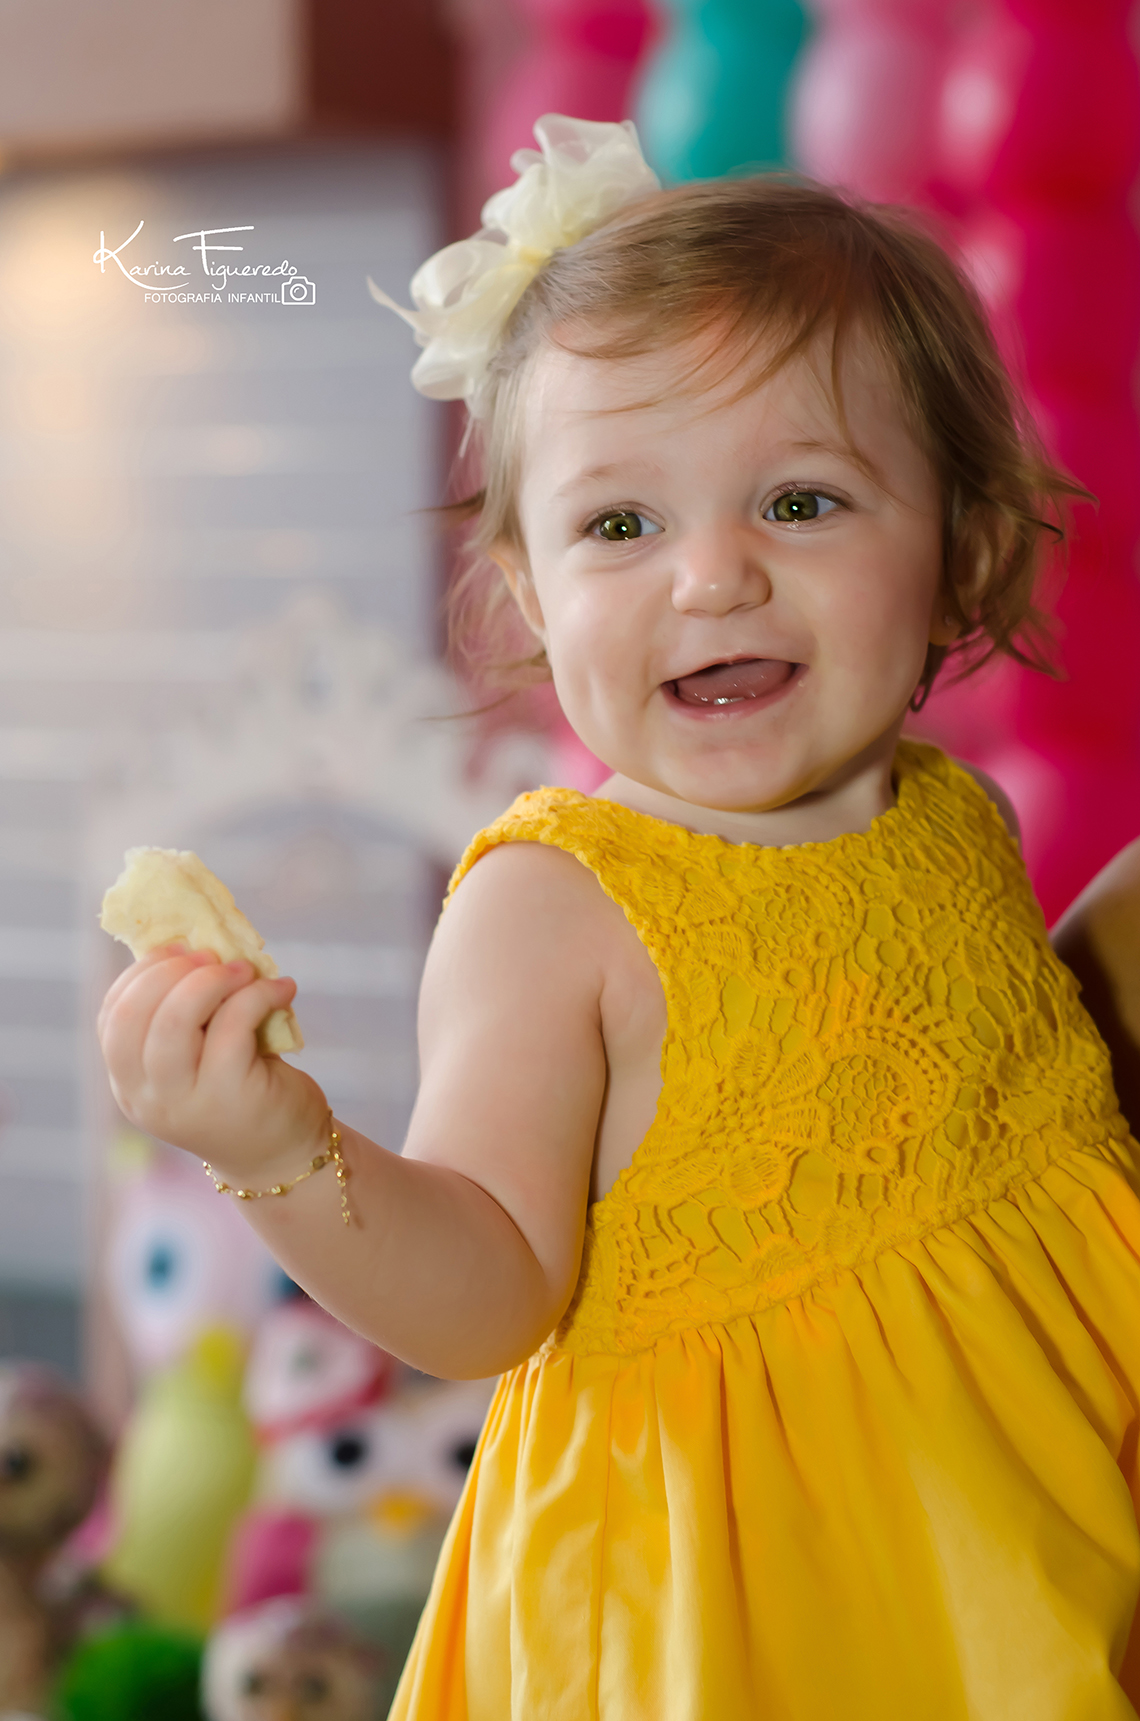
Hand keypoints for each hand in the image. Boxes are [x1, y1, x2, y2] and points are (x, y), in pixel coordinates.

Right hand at [97, 945, 328, 1182]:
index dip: (142, 974)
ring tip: (246, 970)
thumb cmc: (243, 1092)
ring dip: (211, 980)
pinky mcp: (230, 1095)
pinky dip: (258, 994)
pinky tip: (282, 990)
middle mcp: (146, 1098)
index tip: (180, 950)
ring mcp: (184, 1101)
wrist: (285, 1155)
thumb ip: (185, 1016)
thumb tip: (194, 944)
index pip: (113, 1018)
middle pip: (135, 1015)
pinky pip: (233, 1025)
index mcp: (129, 1085)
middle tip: (213, 957)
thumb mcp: (199, 1057)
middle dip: (173, 971)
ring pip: (175, 1020)